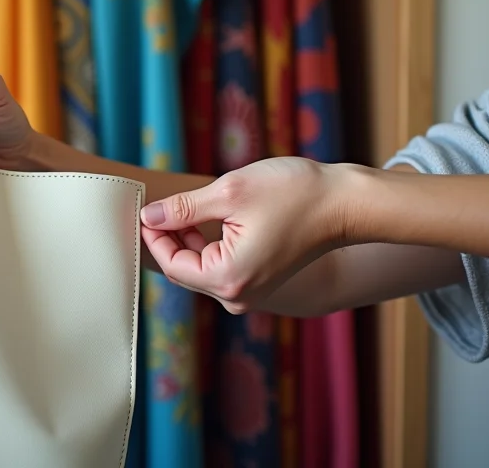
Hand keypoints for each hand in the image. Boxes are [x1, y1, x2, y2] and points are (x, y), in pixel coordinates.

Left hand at [139, 157, 351, 313]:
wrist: (345, 202)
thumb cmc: (294, 194)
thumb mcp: (228, 193)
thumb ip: (184, 209)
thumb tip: (149, 217)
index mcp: (229, 279)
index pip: (172, 265)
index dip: (154, 237)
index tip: (143, 209)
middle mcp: (238, 295)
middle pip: (184, 269)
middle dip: (169, 238)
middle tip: (158, 204)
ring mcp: (250, 290)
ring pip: (201, 266)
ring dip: (187, 238)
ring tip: (183, 206)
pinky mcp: (259, 279)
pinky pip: (220, 265)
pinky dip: (207, 243)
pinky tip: (204, 215)